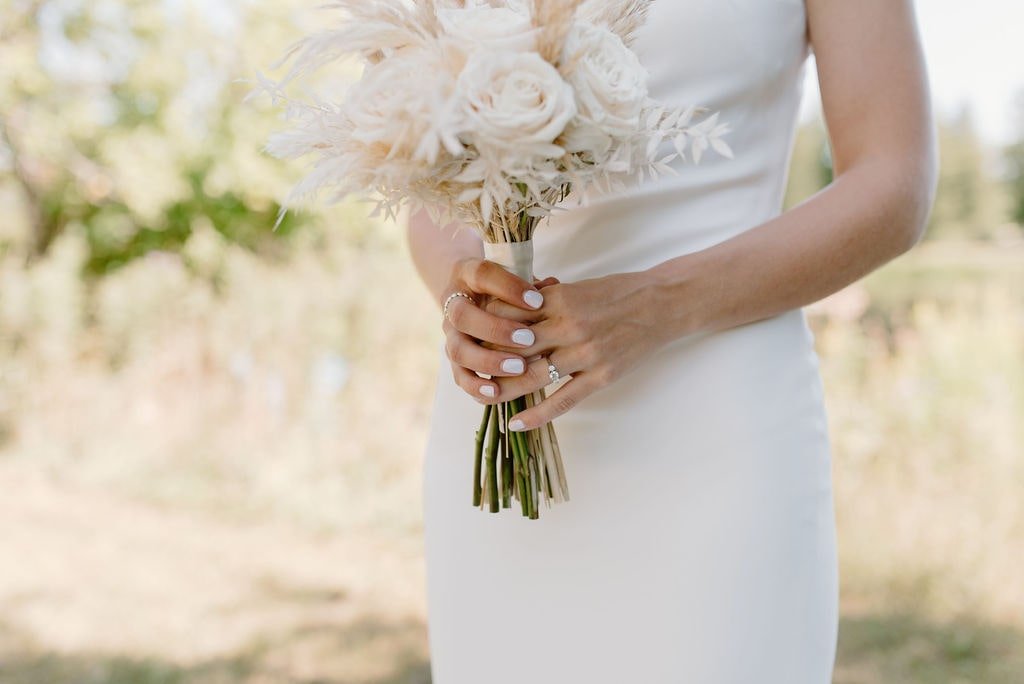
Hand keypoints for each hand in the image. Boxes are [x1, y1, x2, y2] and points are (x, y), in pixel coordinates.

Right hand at [441, 256, 559, 401]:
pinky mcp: (455, 359)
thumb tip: (552, 287)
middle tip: (528, 339)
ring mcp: (451, 333)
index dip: (508, 288)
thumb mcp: (519, 280)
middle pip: (462, 315)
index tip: (537, 301)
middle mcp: (454, 303)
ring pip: (458, 349)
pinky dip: (476, 386)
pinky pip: (459, 375)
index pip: (482, 275)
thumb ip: (533, 286)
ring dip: (488, 361)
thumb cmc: (508, 288)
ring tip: (518, 368)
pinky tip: (496, 392)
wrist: (480, 297)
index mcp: (468, 275)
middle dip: (495, 330)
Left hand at [482, 270, 672, 430]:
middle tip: (469, 369)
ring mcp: (586, 354)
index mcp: (561, 298)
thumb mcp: (579, 285)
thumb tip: (514, 303)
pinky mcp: (601, 376)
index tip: (473, 336)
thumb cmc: (619, 292)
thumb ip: (546, 296)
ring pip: (533, 376)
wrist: (663, 304)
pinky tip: (516, 423)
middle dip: (488, 359)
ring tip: (484, 398)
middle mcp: (569, 326)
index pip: (509, 314)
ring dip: (504, 389)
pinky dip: (537, 414)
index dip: (486, 326)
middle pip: (514, 347)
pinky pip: (563, 399)